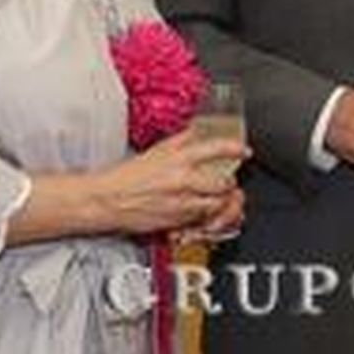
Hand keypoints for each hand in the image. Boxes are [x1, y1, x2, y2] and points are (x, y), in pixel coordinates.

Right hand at [93, 128, 246, 235]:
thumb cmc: (128, 176)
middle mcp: (184, 181)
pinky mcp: (177, 222)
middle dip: (230, 184)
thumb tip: (197, 131)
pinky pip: (203, 221)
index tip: (244, 151)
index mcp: (179, 159)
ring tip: (220, 199)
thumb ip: (181, 141)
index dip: (235, 149)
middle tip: (229, 181)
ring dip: (223, 203)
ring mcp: (182, 203)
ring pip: (217, 205)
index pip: (216, 149)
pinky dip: (209, 218)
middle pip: (224, 183)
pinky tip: (206, 213)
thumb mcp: (157, 150)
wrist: (108, 200)